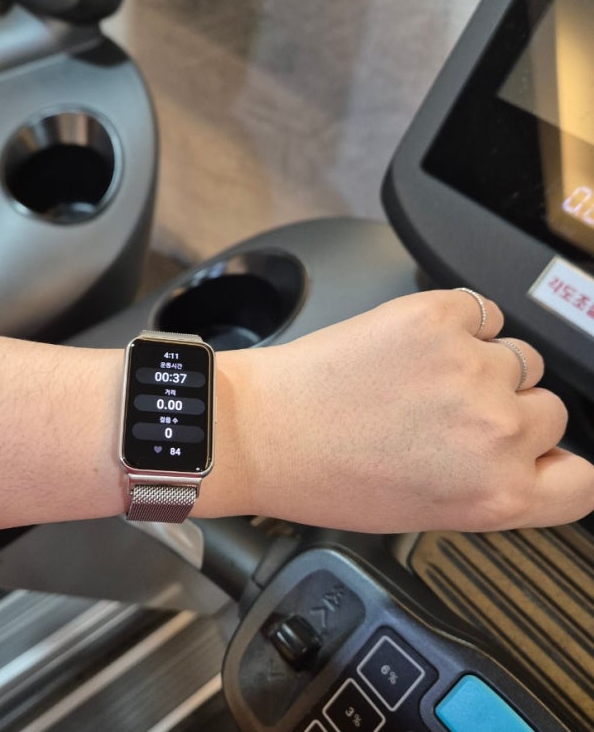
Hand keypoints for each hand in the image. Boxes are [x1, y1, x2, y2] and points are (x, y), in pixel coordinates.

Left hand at [219, 289, 593, 531]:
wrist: (261, 430)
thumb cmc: (325, 477)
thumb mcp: (422, 513)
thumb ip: (486, 487)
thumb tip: (522, 460)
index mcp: (497, 496)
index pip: (582, 481)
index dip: (560, 464)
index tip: (543, 454)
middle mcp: (497, 432)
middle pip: (549, 410)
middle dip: (506, 411)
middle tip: (447, 413)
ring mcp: (471, 368)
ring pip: (519, 356)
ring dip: (484, 364)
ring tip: (423, 376)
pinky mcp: (438, 317)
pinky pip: (483, 310)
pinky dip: (460, 322)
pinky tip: (416, 344)